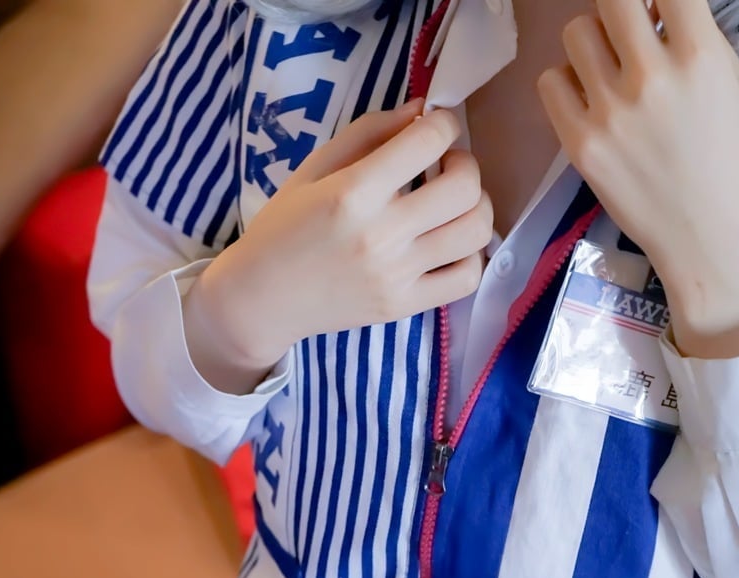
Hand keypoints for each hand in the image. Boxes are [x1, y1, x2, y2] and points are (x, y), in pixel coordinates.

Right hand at [186, 100, 490, 391]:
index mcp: (353, 192)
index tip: (436, 127)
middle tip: (447, 166)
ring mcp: (397, 275)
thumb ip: (369, 133)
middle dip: (465, 163)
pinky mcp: (404, 306)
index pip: (427, 141)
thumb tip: (423, 109)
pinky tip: (450, 243)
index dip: (443, 124)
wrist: (262, 298)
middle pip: (464, 187)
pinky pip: (467, 278)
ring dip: (477, 206)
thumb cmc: (284, 226)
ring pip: (475, 231)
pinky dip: (471, 255)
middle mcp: (381, 234)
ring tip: (454, 204)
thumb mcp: (315, 168)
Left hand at [537, 0, 738, 357]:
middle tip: (629, 30)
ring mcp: (609, 111)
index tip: (655, 8)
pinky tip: (589, 100)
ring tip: (609, 69)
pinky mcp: (579, 143)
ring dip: (593, 41)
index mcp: (701, 59)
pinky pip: (550, 81)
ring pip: (575, 33)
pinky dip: (567, 82)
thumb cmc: (736, 167)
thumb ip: (702, 45)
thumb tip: (662, 13)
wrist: (711, 240)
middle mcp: (651, 78)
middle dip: (621, 7)